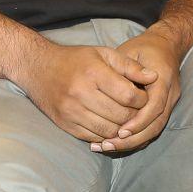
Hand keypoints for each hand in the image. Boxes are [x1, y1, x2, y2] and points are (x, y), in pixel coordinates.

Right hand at [12, 42, 153, 144]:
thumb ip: (129, 66)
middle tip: (137, 110)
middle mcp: (81, 94)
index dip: (142, 99)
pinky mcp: (65, 124)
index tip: (142, 96)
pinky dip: (106, 135)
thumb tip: (154, 77)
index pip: (129, 95)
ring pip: (109, 130)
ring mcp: (72, 112)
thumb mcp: (103, 54)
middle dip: (135, 115)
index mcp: (93, 73)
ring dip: (122, 128)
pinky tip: (110, 125)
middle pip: (121, 116)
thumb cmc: (75, 60)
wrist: (37, 68)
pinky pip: (94, 137)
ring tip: (125, 118)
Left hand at [99, 31, 183, 153]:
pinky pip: (151, 128)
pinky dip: (135, 138)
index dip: (139, 121)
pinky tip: (116, 144)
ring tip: (107, 147)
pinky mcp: (163, 109)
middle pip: (156, 124)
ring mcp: (169, 103)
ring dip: (133, 142)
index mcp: (163, 78)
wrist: (165, 45)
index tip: (120, 131)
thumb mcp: (130, 52)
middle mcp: (170, 94)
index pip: (155, 105)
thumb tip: (111, 88)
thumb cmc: (143, 48)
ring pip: (155, 130)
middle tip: (108, 145)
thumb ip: (123, 70)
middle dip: (134, 138)